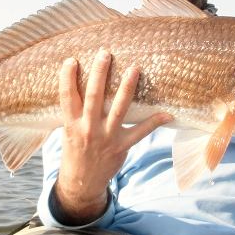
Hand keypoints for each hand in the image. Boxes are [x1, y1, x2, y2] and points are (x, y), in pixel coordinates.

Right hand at [53, 49, 171, 223]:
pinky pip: (140, 132)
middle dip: (100, 74)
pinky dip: (154, 122)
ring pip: (119, 109)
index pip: (67, 98)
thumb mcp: (67, 131)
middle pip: (94, 97)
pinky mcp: (121, 146)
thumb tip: (78, 84)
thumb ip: (74, 112)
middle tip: (105, 53)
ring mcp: (106, 138)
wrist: (81, 181)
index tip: (71, 60)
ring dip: (127, 88)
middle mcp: (88, 129)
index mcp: (71, 124)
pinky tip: (167, 113)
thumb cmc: (75, 150)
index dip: (67, 79)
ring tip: (134, 68)